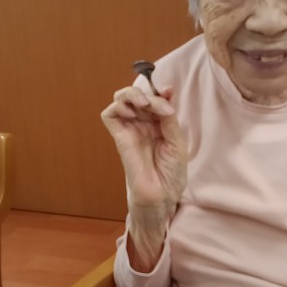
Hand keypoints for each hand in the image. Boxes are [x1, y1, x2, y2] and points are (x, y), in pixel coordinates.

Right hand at [101, 85, 186, 213]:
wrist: (161, 195)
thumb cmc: (171, 173)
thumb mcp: (177, 141)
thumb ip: (169, 117)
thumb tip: (165, 92)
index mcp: (159, 124)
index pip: (155, 98)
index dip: (160, 90)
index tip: (169, 91)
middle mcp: (143, 124)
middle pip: (137, 95)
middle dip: (147, 93)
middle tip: (159, 104)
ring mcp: (130, 130)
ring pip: (121, 99)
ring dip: (131, 94)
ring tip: (144, 104)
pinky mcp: (119, 137)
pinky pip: (109, 114)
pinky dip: (118, 106)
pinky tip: (131, 113)